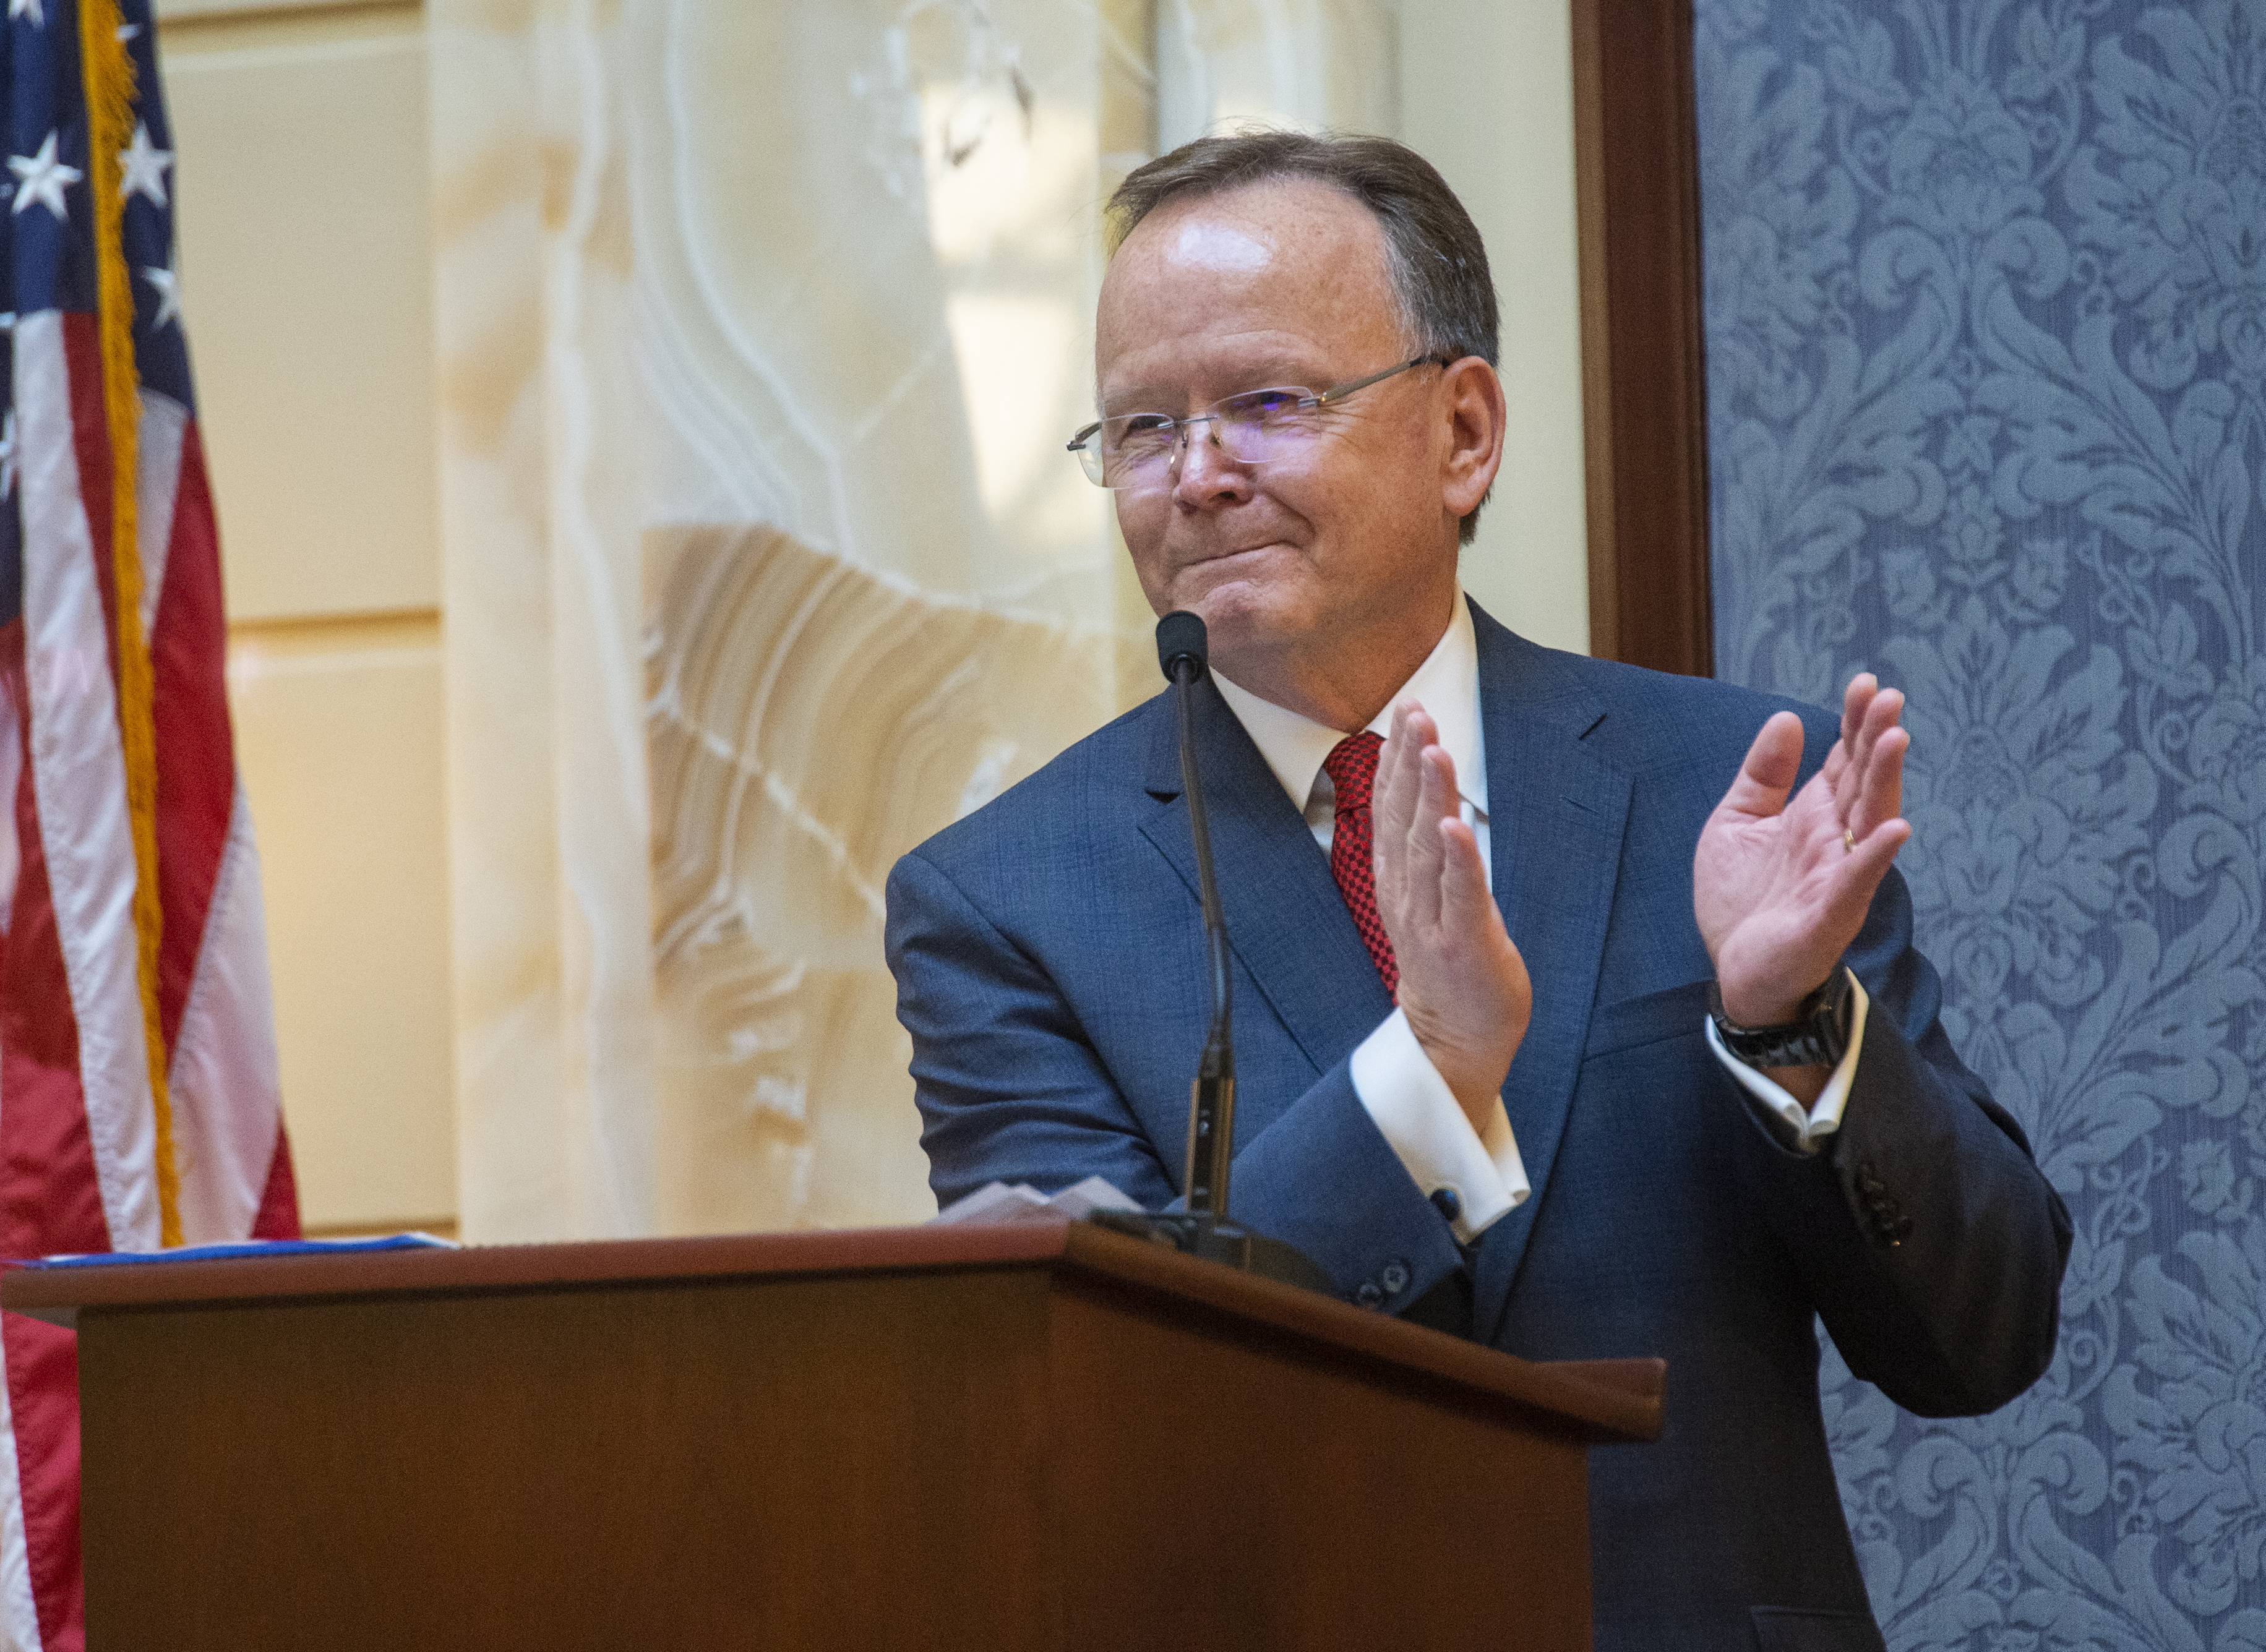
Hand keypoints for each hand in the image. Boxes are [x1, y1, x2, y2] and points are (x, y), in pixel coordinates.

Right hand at [1373, 700, 1531, 1131]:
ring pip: (1426, 846)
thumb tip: (1431, 797)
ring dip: (1429, 794)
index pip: (1391, 807)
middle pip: (1403, 816)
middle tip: (1415, 711)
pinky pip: (1460, 895)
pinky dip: (1456, 859)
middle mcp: (1407, 894)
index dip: (1395, 757)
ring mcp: (1431, 920)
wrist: (1453, 1040)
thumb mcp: (1429, 899)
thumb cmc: (1450, 966)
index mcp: (1398, 880)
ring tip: (1431, 749)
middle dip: (1409, 759)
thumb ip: (1426, 852)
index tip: (1403, 710)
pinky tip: (1453, 826)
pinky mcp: (1463, 944)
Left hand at [1695, 674, 1911, 1030]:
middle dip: (1875, 738)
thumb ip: (1761, 775)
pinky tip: (1894, 827)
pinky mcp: (1830, 913)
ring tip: (1895, 737)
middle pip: (1863, 780)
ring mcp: (1838, 875)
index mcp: (1813, 816)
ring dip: (1884, 778)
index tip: (1865, 683)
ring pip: (1869, 819)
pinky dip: (1876, 854)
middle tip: (1888, 696)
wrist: (1737, 972)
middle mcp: (1834, 840)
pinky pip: (1858, 880)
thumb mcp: (1736, 823)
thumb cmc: (1741, 901)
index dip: (1854, 723)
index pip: (1843, 761)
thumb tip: (1787, 718)